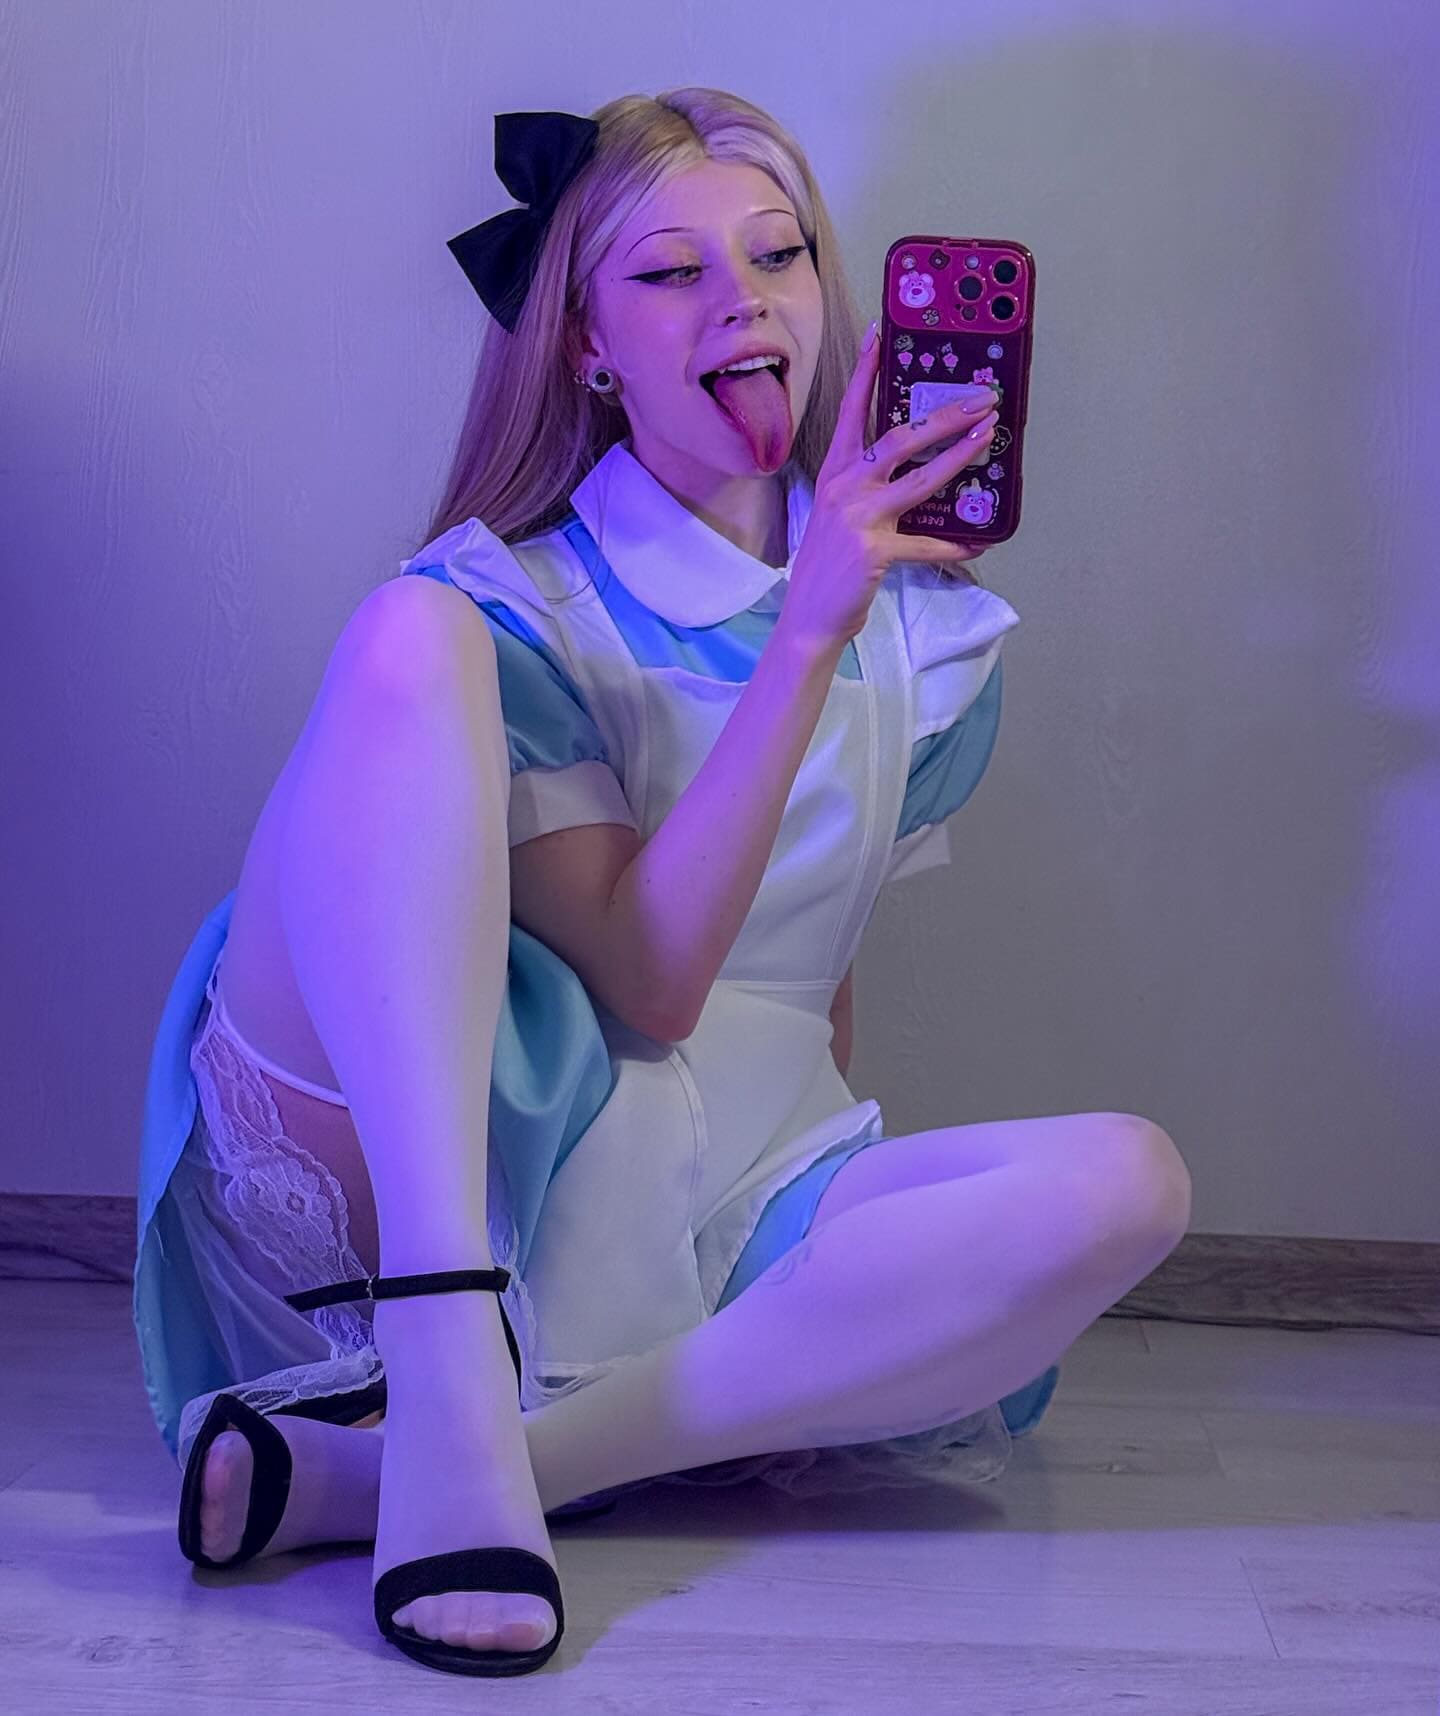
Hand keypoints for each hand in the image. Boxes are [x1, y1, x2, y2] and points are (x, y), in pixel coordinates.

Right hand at [779, 327, 999, 650]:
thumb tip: (914, 470)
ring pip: (919, 478)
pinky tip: (978, 544)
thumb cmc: (829, 565)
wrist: (810, 615)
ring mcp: (860, 517)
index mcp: (836, 473)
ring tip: (987, 437)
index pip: (852, 412)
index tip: (879, 334)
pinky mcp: (875, 550)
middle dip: (943, 415)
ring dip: (959, 456)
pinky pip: (927, 544)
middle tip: (979, 398)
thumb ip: (867, 488)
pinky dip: (954, 546)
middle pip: (899, 437)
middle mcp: (846, 487)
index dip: (866, 372)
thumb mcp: (839, 514)